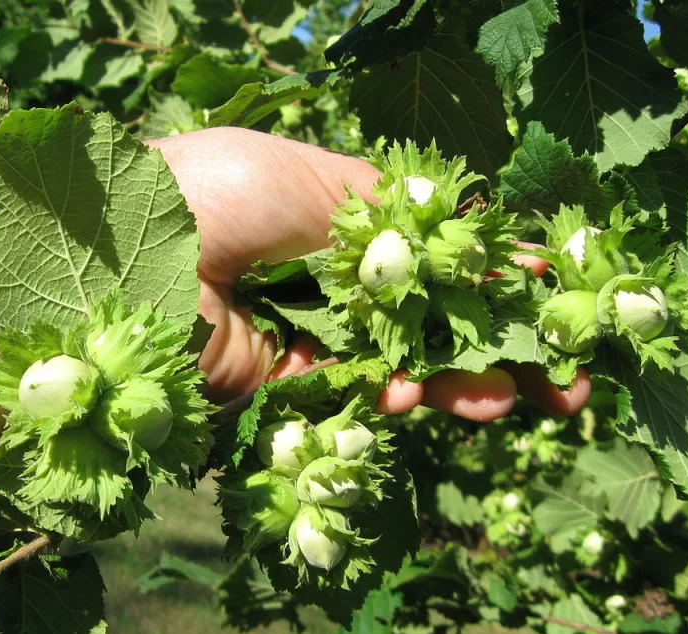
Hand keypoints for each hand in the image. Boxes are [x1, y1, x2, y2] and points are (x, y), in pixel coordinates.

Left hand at [149, 128, 589, 420]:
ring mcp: (304, 336)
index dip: (490, 277)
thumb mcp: (307, 178)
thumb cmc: (212, 191)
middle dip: (496, 348)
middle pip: (427, 322)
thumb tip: (452, 231)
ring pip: (398, 368)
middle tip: (567, 381)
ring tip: (515, 400)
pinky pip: (347, 397)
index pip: (430, 255)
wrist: (120, 256)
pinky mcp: (276, 386)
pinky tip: (419, 398)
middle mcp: (325, 282)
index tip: (550, 295)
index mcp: (334, 221)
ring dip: (458, 385)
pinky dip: (388, 399)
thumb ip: (384, 211)